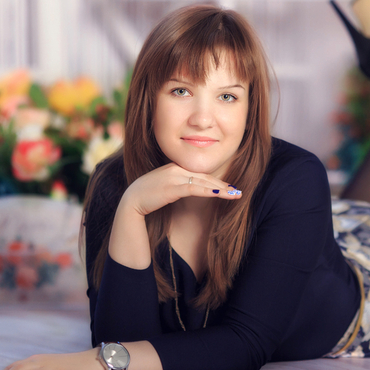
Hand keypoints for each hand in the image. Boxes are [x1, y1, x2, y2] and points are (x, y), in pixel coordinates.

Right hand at [121, 162, 241, 216]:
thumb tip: (190, 190)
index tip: (229, 188)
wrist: (131, 202)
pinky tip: (220, 194)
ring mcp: (174, 176)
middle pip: (205, 176)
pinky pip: (194, 188)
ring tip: (235, 195)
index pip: (200, 174)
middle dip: (223, 185)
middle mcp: (176, 168)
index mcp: (174, 167)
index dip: (216, 181)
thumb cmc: (147, 198)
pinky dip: (209, 191)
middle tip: (238, 192)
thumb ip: (178, 186)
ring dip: (222, 189)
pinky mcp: (172, 187)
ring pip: (203, 181)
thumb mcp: (165, 188)